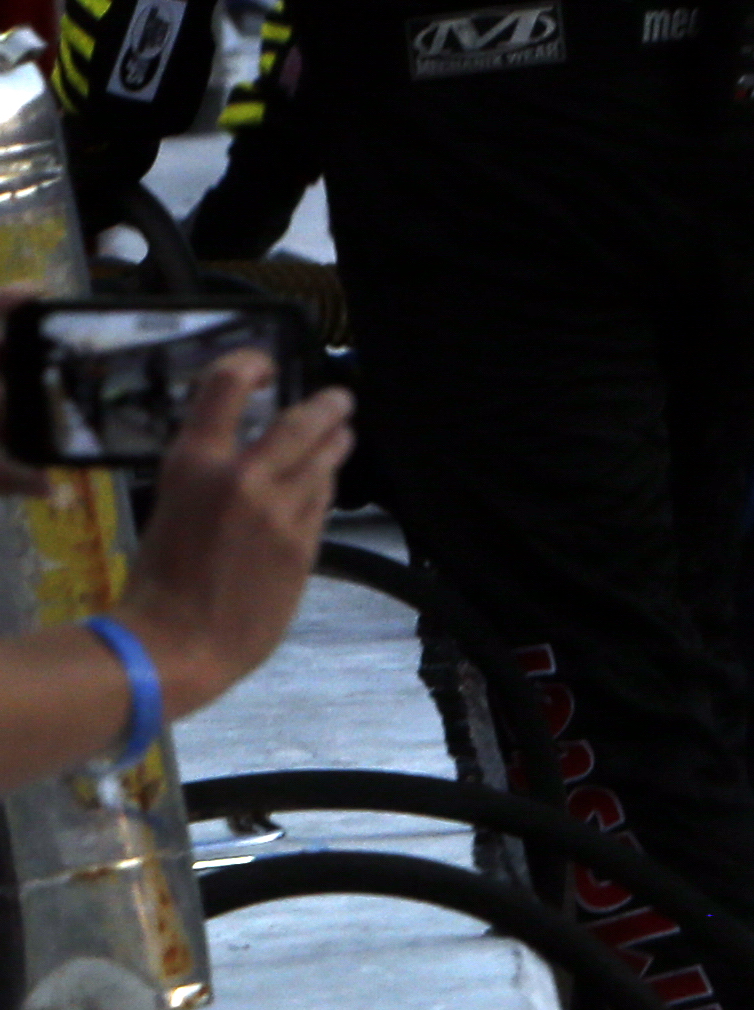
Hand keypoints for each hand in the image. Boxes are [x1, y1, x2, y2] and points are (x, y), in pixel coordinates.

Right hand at [122, 352, 353, 729]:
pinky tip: (321, 489)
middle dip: (329, 406)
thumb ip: (210, 477)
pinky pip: (322, 502)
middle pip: (305, 418)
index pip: (226, 385)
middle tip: (338, 401)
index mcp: (194, 464)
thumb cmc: (157, 581)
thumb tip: (242, 456)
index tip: (265, 366)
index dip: (250, 363)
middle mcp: (245, 476)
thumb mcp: (171, 508)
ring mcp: (282, 509)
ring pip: (324, 460)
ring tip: (340, 436)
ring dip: (334, 445)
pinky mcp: (306, 542)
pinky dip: (322, 490)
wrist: (174, 645)